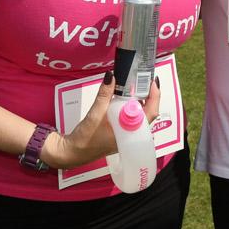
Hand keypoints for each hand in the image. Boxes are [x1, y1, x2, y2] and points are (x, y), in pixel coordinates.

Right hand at [43, 71, 162, 168]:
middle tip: (144, 80)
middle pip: (148, 113)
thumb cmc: (86, 138)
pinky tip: (126, 99)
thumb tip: (111, 76)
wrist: (74, 152)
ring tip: (137, 86)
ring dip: (140, 102)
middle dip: (149, 96)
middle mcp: (132, 135)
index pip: (150, 113)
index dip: (154, 96)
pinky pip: (132, 119)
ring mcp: (127, 135)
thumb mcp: (95, 113)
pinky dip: (131, 108)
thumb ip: (104, 95)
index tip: (152, 81)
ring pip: (141, 116)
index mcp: (130, 132)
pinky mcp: (121, 134)